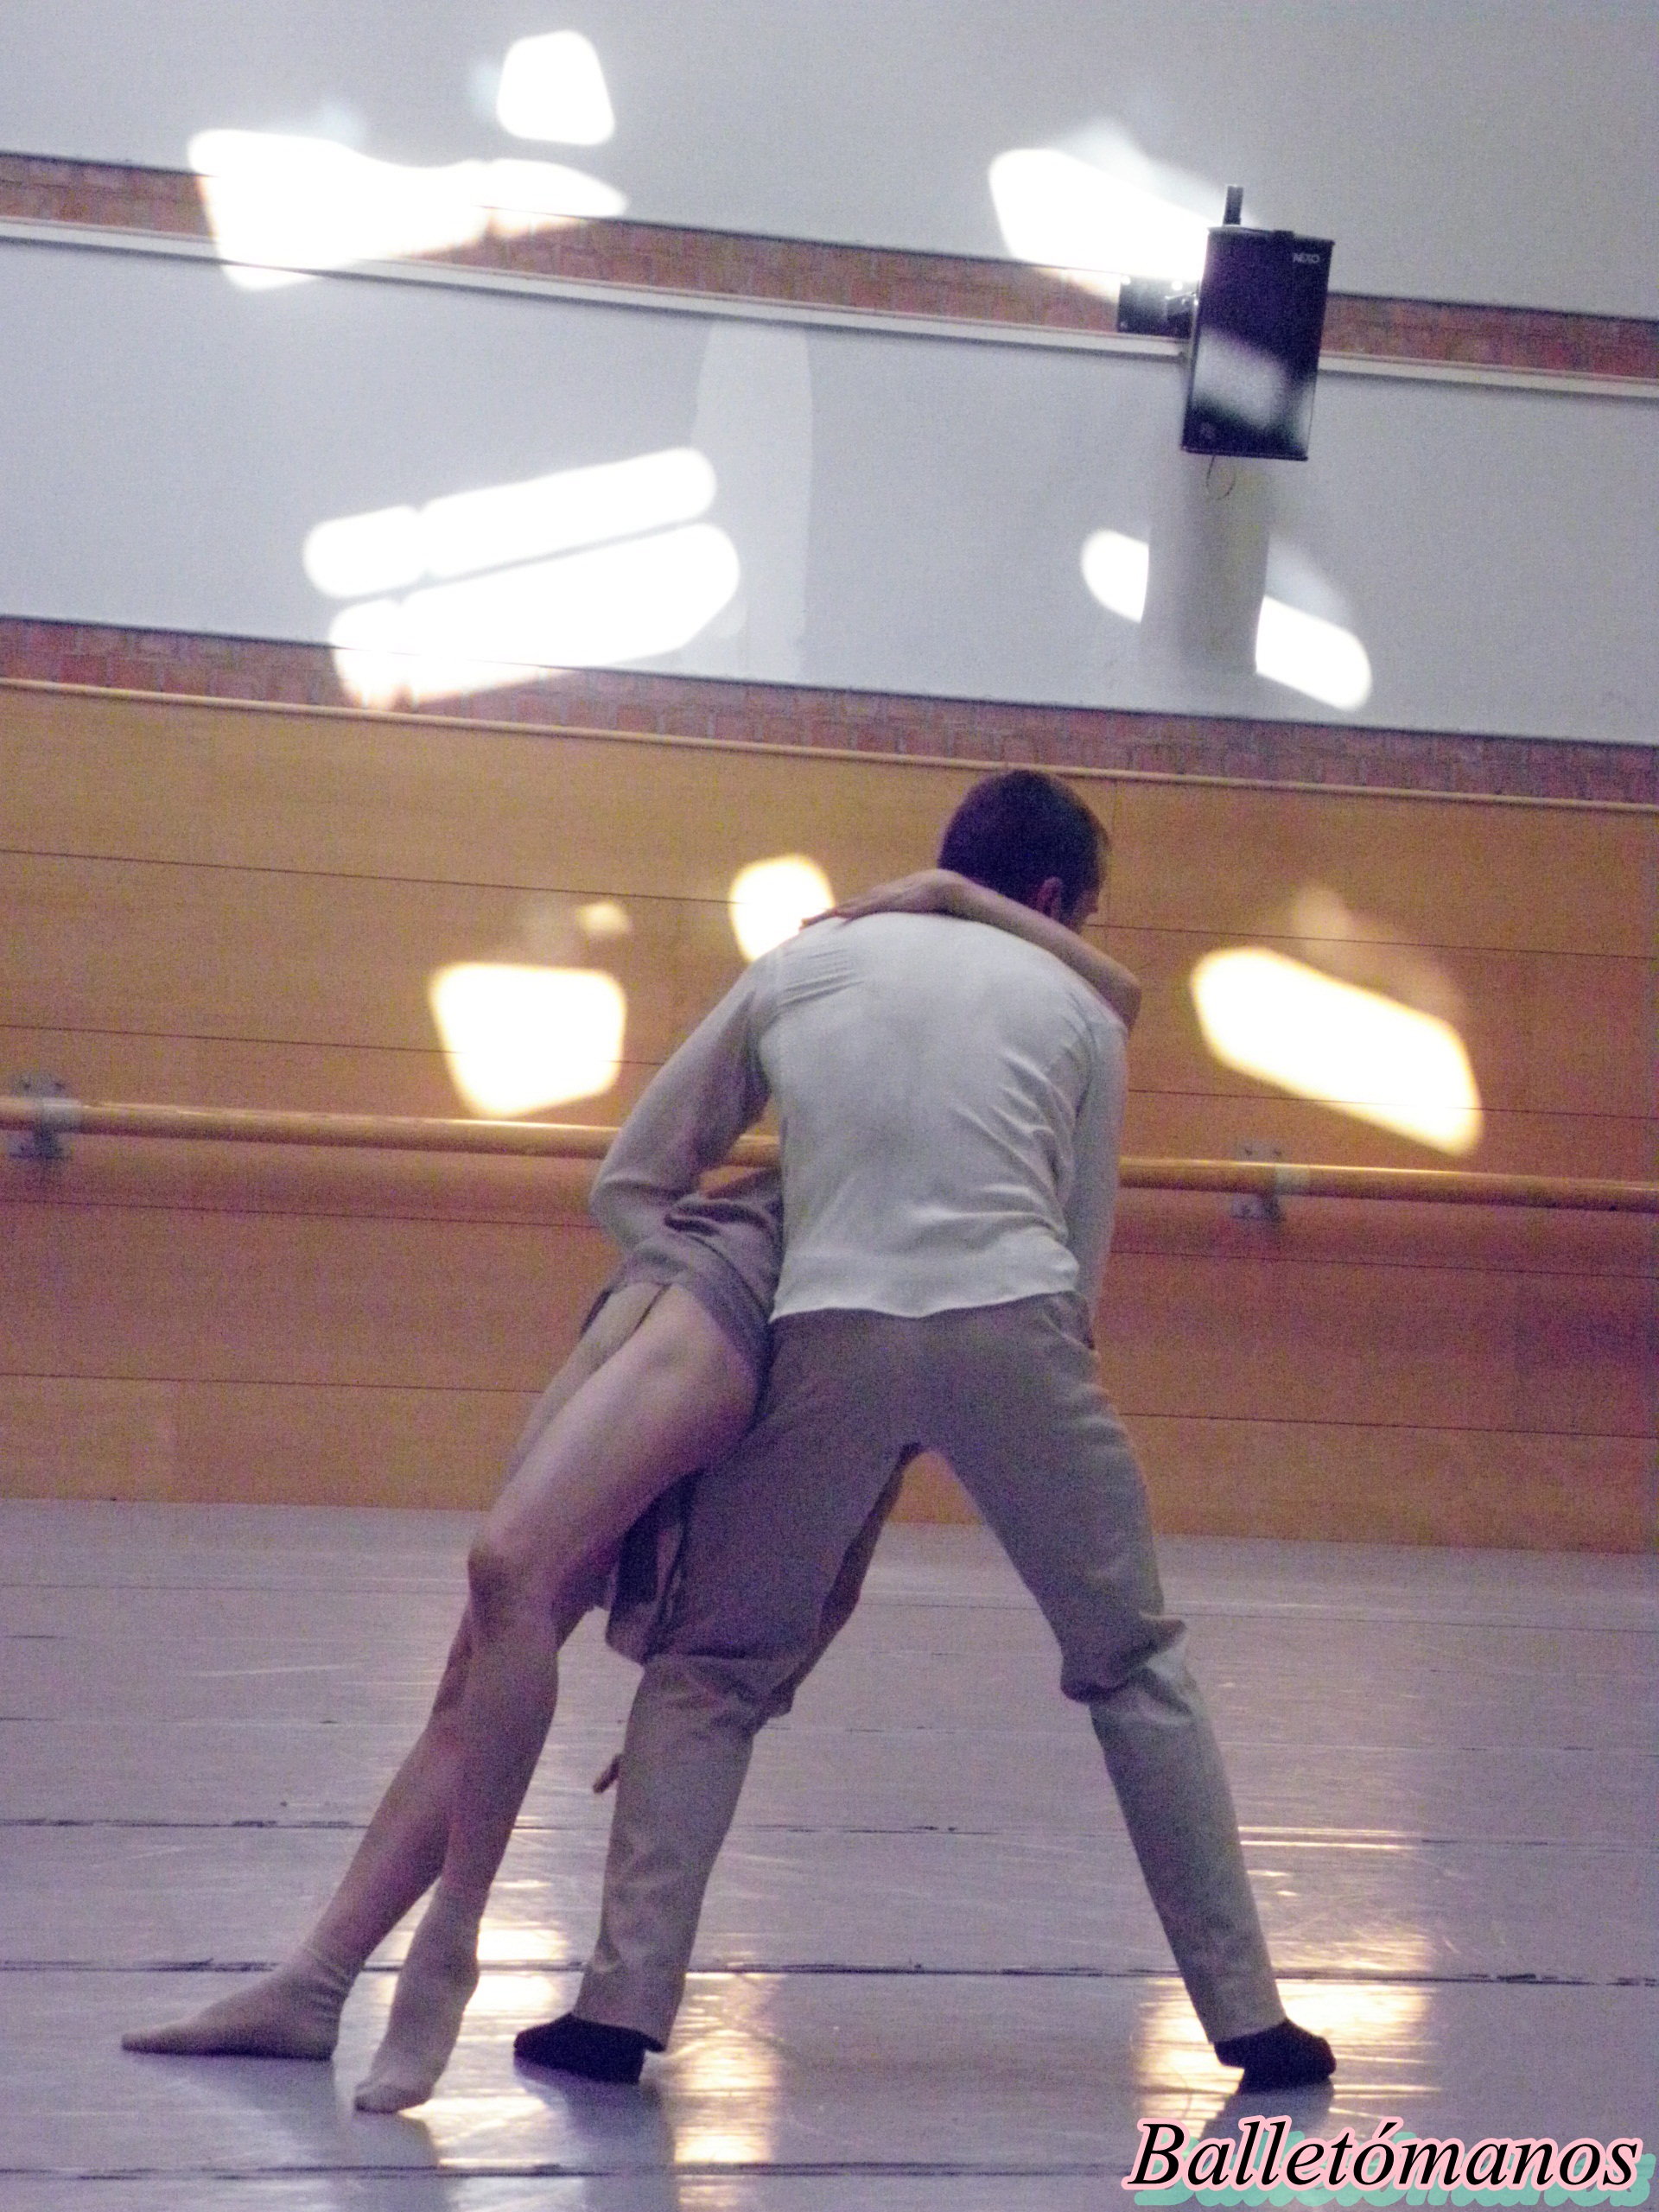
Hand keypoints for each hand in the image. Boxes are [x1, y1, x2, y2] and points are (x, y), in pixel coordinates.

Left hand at [811, 868, 970, 924]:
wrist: (941, 886)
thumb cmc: (925, 900)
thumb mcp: (905, 913)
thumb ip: (896, 923)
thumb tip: (893, 938)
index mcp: (875, 902)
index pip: (847, 910)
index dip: (829, 917)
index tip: (812, 925)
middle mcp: (872, 898)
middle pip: (841, 908)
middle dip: (820, 918)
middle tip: (799, 925)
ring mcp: (878, 899)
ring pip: (848, 908)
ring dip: (829, 915)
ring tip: (809, 923)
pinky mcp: (889, 902)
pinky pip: (867, 909)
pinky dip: (853, 911)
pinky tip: (840, 914)